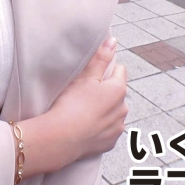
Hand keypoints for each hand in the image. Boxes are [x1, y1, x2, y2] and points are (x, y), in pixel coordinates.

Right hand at [16, 37, 127, 176]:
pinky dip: (100, 127)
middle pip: (117, 93)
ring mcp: (118, 127)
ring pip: (113, 112)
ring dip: (103, 110)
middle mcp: (123, 109)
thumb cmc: (71, 104)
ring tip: (83, 111)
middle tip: (84, 93)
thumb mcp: (85, 77)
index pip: (120, 71)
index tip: (91, 75)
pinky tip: (85, 126)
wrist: (61, 138)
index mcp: (118, 90)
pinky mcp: (110, 143)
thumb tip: (113, 42)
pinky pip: (108, 130)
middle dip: (105, 92)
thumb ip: (100, 58)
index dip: (105, 70)